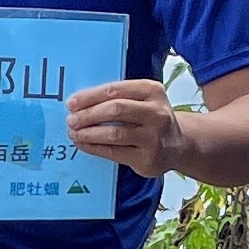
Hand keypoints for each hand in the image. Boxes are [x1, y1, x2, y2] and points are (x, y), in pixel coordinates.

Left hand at [65, 76, 181, 177]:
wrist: (177, 145)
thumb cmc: (150, 118)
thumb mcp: (142, 99)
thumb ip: (117, 97)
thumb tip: (79, 103)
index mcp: (152, 91)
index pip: (115, 90)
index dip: (90, 96)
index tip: (72, 103)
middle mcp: (157, 112)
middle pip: (115, 110)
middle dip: (88, 115)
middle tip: (71, 120)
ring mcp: (154, 137)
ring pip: (113, 133)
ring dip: (88, 133)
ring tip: (74, 133)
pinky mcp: (147, 158)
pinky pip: (114, 152)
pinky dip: (94, 148)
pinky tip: (83, 144)